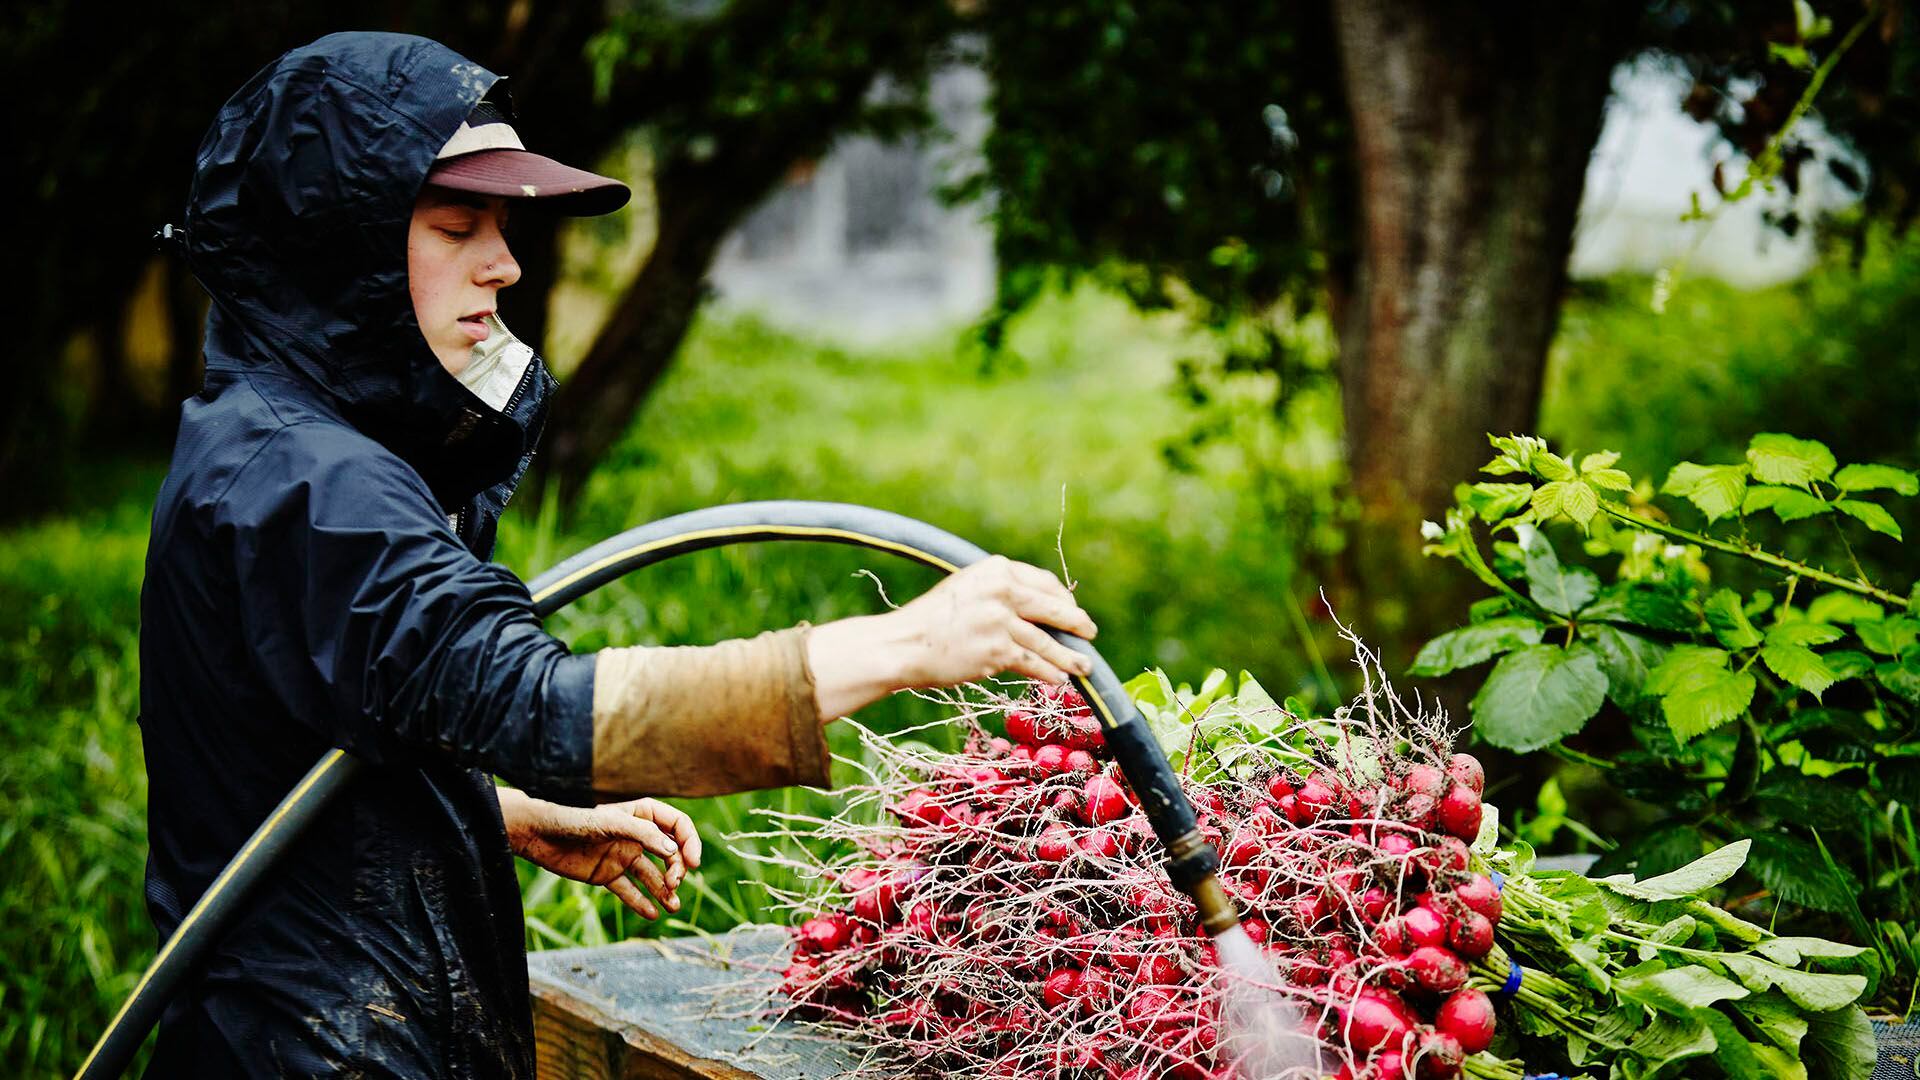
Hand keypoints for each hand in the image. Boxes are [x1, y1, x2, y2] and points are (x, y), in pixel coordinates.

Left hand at [497, 788, 701, 919]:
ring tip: (673, 907)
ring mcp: (622, 856)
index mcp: (640, 815)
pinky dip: (641, 903)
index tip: (693, 862)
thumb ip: (643, 835)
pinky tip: (652, 914)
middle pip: (669, 854)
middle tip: (673, 885)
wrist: (540, 837)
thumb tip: (672, 850)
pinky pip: (629, 891)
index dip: (689, 842)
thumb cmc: (574, 821)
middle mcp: (636, 836)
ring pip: (652, 876)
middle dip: (676, 869)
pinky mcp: (608, 875)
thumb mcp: (610, 823)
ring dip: (665, 891)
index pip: (676, 826)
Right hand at [806, 555, 1097, 717]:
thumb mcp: (967, 589)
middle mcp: (1002, 591)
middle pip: (1053, 609)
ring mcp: (1001, 621)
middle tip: (1089, 634)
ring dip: (1069, 657)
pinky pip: (1034, 663)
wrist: (903, 644)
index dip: (1063, 600)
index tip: (1071, 611)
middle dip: (1076, 624)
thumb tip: (1038, 608)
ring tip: (1083, 667)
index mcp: (996, 569)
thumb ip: (1000, 592)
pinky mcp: (997, 651)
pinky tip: (1059, 680)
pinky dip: (1049, 673)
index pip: (1044, 583)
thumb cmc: (932, 620)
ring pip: (1047, 641)